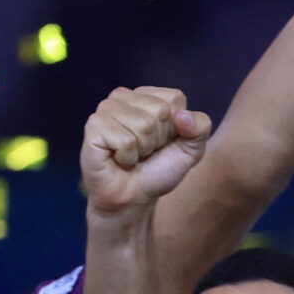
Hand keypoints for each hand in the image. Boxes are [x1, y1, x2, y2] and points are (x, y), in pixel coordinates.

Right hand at [80, 87, 212, 216]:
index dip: (174, 127)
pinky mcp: (93, 127)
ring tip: (131, 155)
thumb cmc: (157, 170)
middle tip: (144, 151)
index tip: (161, 142)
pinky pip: (125, 140)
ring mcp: (105, 110)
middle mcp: (123, 96)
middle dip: (158, 139)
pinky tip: (118, 159)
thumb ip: (200, 127)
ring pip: (143, 125)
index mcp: (146, 95)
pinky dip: (127, 157)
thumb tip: (182, 116)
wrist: (132, 198)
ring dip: (142, 149)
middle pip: (160, 111)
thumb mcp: (190, 150)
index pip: (174, 99)